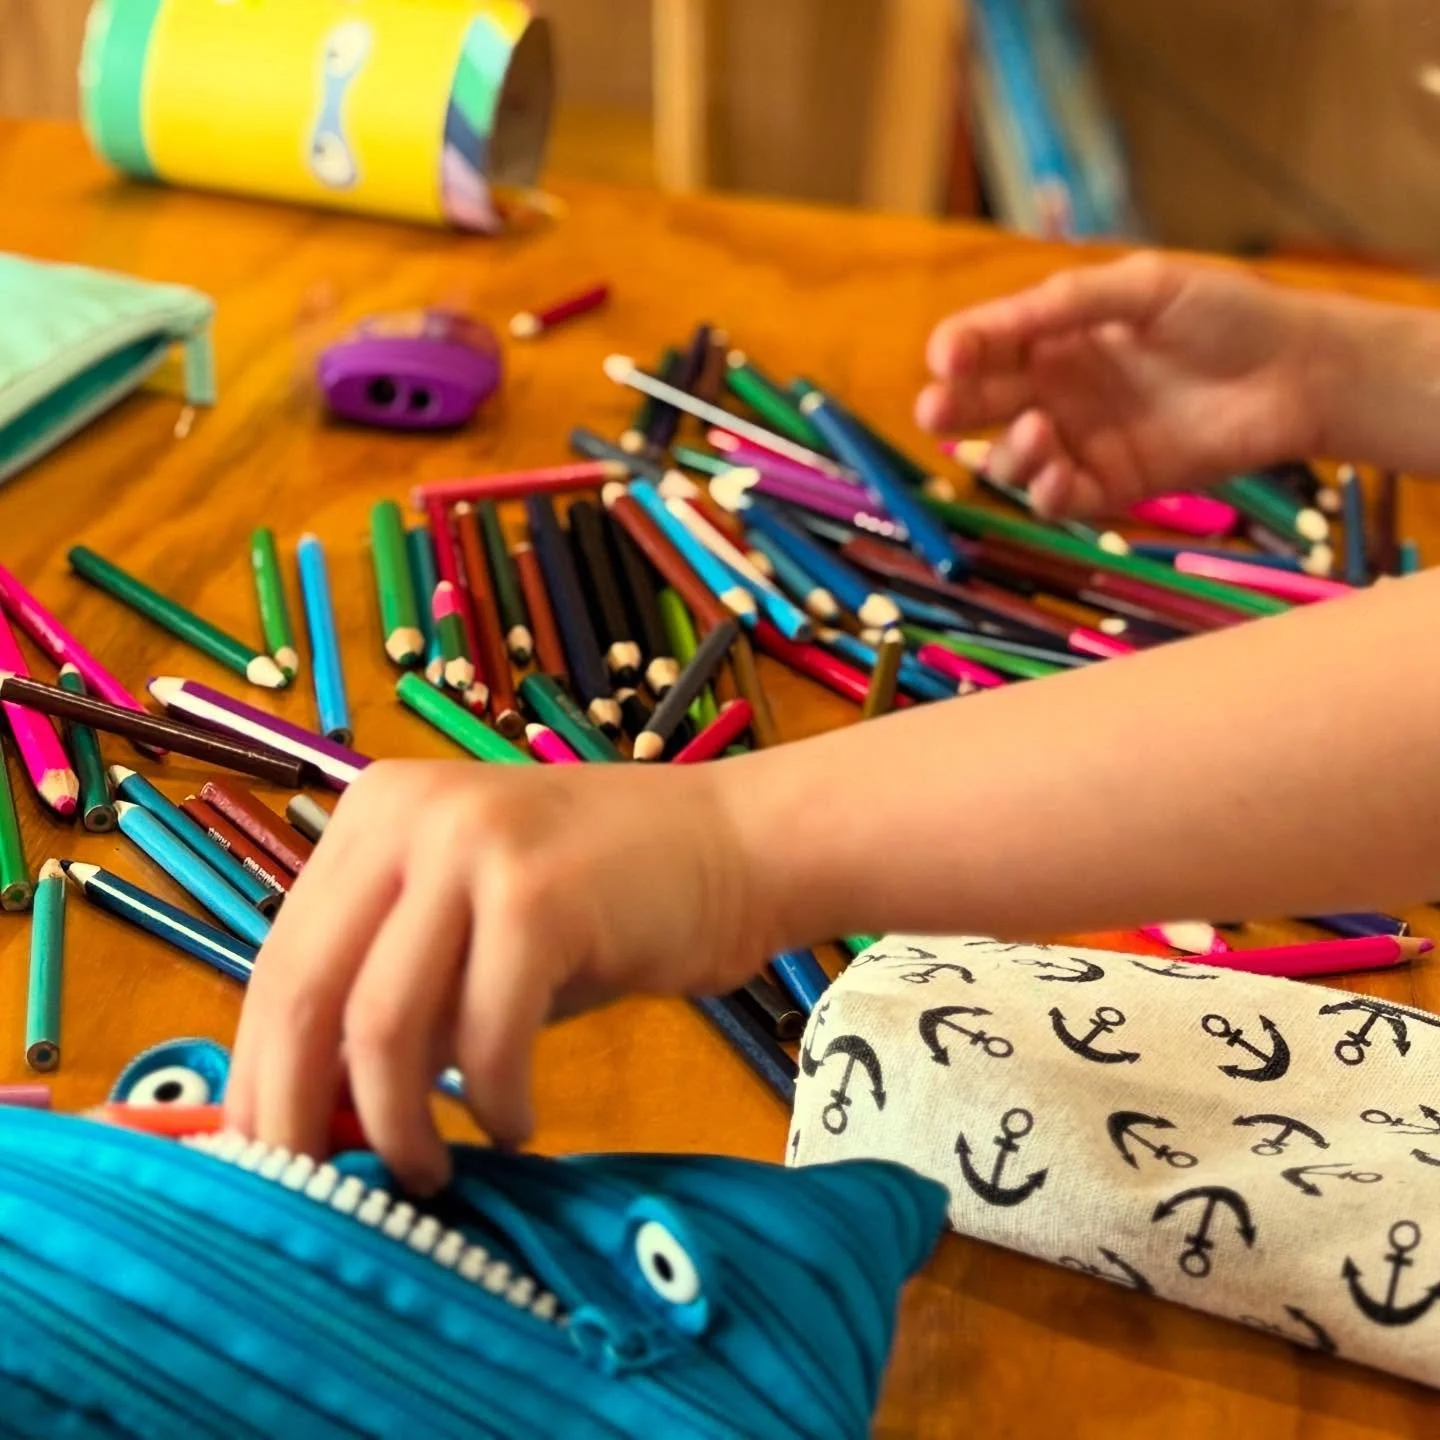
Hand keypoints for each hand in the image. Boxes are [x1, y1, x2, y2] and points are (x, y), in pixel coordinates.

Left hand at [224, 759, 771, 1194]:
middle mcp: (407, 811)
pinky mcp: (540, 892)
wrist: (735, 847)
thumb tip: (311, 1116)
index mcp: (373, 812)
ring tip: (428, 1174)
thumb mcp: (473, 936)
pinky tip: (518, 1125)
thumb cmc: (602, 902)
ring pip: (383, 1022)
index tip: (268, 1161)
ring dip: (397, 1124)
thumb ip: (397, 998)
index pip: (280, 961)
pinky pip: (486, 1035)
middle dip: (296, 1114)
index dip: (260, 1074)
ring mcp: (474, 842)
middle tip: (317, 1199)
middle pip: (304, 991)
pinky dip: (492, 1102)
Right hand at [915, 253, 1328, 517]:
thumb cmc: (1228, 313)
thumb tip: (992, 325)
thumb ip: (1068, 303)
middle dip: (952, 407)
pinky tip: (1058, 474)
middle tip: (935, 410)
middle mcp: (1059, 388)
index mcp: (1058, 333)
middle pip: (983, 404)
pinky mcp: (1112, 485)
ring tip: (1036, 432)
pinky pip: (1060, 497)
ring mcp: (1082, 439)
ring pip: (1013, 458)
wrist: (1298, 372)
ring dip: (1008, 452)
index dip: (959, 350)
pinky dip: (1047, 491)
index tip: (946, 357)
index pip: (987, 345)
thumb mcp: (1144, 287)